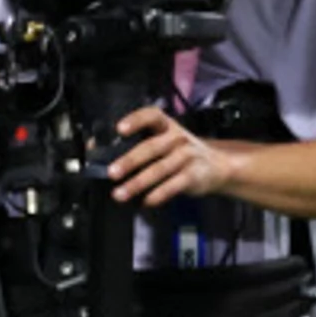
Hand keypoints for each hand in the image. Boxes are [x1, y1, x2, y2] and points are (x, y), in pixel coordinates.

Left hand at [108, 106, 236, 206]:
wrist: (218, 166)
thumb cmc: (181, 153)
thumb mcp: (163, 141)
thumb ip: (136, 144)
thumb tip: (97, 150)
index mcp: (166, 126)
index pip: (152, 116)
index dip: (136, 120)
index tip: (120, 129)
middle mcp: (177, 138)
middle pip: (151, 148)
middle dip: (130, 161)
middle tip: (112, 173)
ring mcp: (187, 157)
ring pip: (160, 170)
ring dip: (138, 183)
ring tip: (120, 194)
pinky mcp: (194, 176)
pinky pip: (174, 186)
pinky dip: (159, 194)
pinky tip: (146, 201)